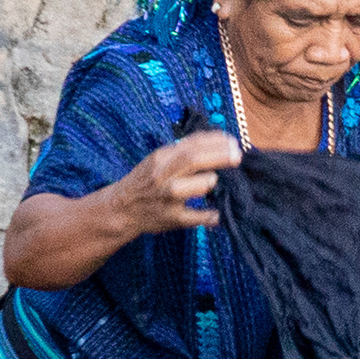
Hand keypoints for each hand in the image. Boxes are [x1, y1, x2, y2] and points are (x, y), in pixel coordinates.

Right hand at [118, 130, 242, 234]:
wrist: (121, 209)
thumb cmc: (146, 181)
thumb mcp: (158, 160)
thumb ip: (183, 151)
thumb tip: (217, 140)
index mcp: (161, 158)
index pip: (191, 144)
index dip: (215, 141)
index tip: (233, 141)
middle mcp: (164, 176)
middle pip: (195, 160)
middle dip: (220, 156)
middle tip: (238, 156)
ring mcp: (168, 198)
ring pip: (199, 186)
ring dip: (211, 182)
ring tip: (214, 182)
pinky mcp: (173, 218)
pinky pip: (199, 217)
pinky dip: (211, 215)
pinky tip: (217, 213)